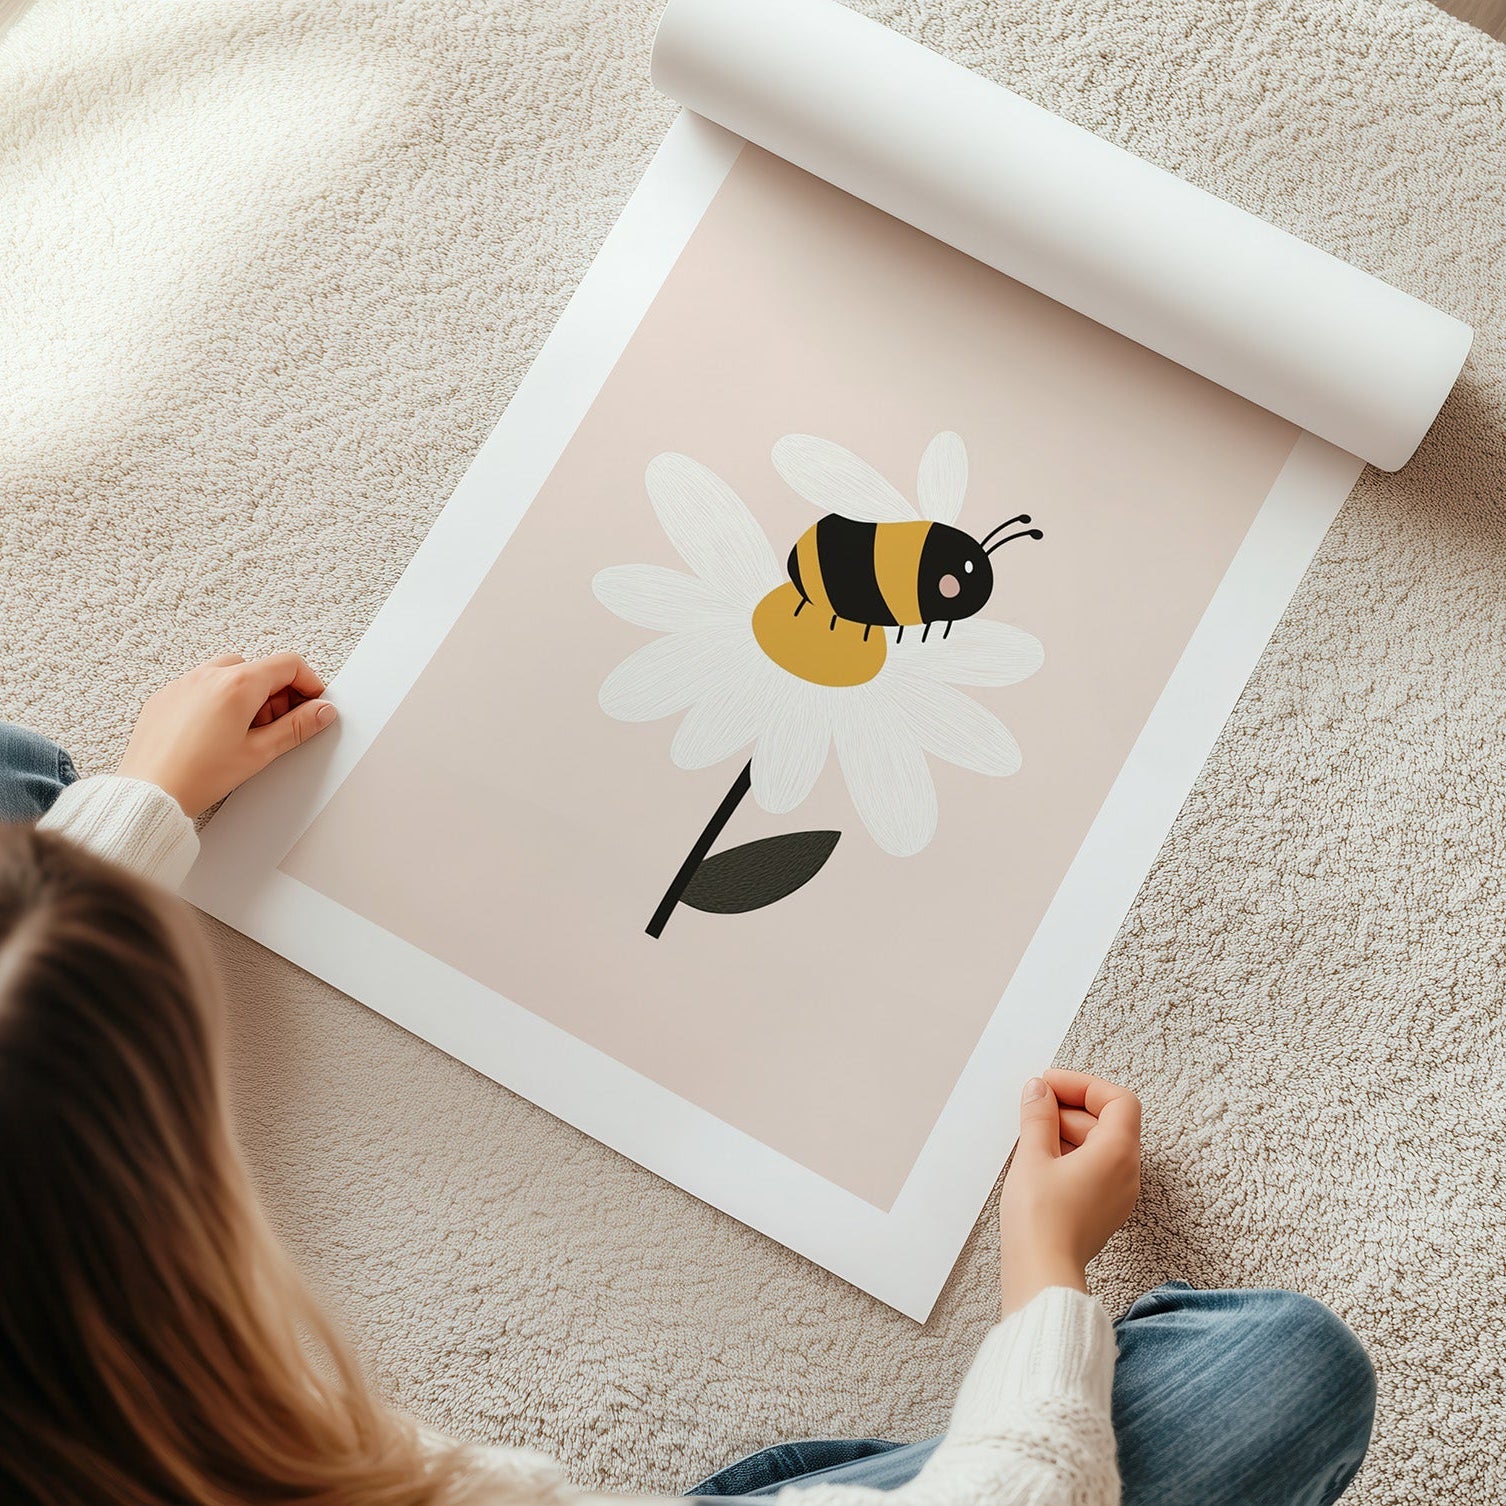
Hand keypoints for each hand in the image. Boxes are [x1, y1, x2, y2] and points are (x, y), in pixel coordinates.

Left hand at [117, 652, 336, 815]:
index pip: (288, 665)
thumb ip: (296, 727)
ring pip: (229, 673)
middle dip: (276, 693)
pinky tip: (215, 732)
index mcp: (238, 685)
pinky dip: (216, 699)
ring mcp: (184, 683)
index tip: (312, 704)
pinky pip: (200, 685)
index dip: (309, 683)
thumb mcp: (259, 753)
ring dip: (246, 693)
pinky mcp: (165, 696)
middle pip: (259, 668)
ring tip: (244, 731)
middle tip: (276, 726)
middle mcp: (209, 675)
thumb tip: (322, 712)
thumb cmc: (198, 776)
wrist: (149, 793)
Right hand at [998, 1069, 1140, 1315]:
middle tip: (1035, 1105)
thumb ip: (1038, 1116)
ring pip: (1101, 1146)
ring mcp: (1117, 1195)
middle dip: (1071, 1107)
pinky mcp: (1102, 1211)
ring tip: (1032, 1132)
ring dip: (1069, 1130)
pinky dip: (1071, 1154)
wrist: (1042, 1275)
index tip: (1050, 1084)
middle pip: (1109, 1121)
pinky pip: (1094, 1169)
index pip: (1118, 1100)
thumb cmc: (1041, 1221)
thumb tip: (1040, 1092)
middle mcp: (1127, 1173)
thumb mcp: (1033, 1156)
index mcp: (1118, 1153)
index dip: (1083, 1085)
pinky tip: (1039, 1159)